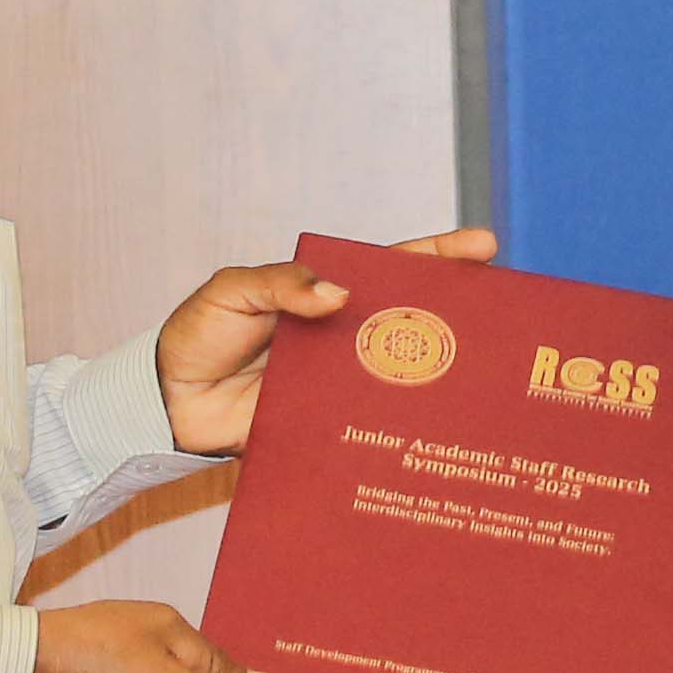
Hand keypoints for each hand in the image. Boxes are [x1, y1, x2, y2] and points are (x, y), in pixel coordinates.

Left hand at [154, 227, 498, 455]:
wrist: (166, 402)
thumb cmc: (198, 334)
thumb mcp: (232, 291)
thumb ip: (281, 284)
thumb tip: (338, 295)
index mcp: (322, 292)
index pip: (389, 268)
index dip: (437, 257)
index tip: (484, 246)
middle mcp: (340, 335)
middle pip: (409, 320)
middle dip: (459, 313)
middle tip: (506, 310)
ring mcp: (338, 379)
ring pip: (400, 372)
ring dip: (440, 372)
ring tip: (488, 368)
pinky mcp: (328, 421)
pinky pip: (371, 419)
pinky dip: (402, 421)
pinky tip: (438, 426)